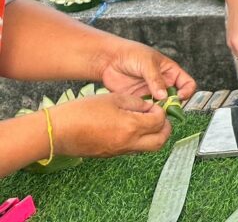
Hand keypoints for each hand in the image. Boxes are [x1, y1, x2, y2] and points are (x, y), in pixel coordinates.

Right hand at [51, 93, 170, 157]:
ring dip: (153, 136)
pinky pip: (133, 150)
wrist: (57, 131)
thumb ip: (136, 103)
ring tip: (145, 121)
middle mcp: (128, 143)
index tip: (154, 105)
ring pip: (148, 148)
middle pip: (160, 141)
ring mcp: (119, 152)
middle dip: (165, 128)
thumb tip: (149, 108)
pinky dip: (139, 140)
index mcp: (131, 126)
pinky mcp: (110, 155)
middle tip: (158, 116)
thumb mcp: (114, 98)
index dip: (161, 111)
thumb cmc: (83, 110)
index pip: (159, 122)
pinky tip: (130, 127)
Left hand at [95, 38, 196, 101]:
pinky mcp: (139, 99)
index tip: (179, 97)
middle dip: (172, 105)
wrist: (110, 59)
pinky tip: (141, 111)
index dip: (187, 91)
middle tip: (164, 109)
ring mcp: (151, 92)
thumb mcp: (148, 63)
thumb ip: (156, 80)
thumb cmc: (132, 54)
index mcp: (171, 72)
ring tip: (151, 111)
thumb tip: (164, 96)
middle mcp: (163, 84)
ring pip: (161, 106)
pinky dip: (146, 113)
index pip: (187, 84)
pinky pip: (147, 109)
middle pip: (175, 98)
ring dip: (159, 111)